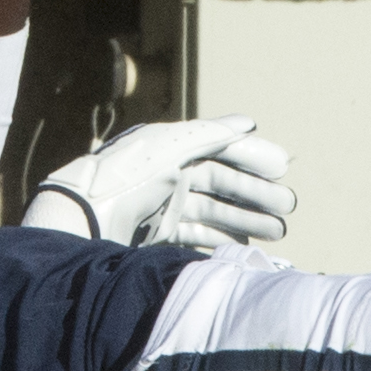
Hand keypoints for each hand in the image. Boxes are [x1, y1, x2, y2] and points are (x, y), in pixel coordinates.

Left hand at [21, 116, 296, 247]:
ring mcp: (162, 206)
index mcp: (172, 149)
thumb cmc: (126, 175)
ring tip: (277, 231)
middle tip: (288, 208)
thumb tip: (248, 124)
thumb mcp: (170, 147)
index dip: (251, 158)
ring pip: (214, 212)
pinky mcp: (154, 235)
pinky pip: (194, 236)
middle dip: (255, 194)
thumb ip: (210, 134)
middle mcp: (169, 175)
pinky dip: (219, 241)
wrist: (83, 218)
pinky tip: (243, 247)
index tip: (282, 168)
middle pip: (221, 183)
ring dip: (245, 219)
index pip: (221, 151)